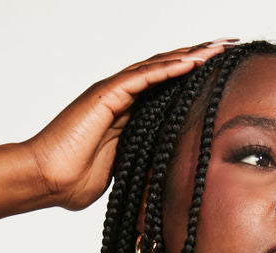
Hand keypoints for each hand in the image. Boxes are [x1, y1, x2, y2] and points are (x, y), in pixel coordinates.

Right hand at [24, 40, 236, 210]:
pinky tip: (192, 61)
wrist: (46, 180)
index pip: (166, 89)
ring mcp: (113, 93)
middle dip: (199, 57)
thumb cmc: (72, 182)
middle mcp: (121, 97)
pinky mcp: (106, 95)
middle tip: (229, 47)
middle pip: (167, 70)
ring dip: (191, 56)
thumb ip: (140, 164)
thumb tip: (160, 176)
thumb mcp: (121, 172)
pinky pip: (143, 77)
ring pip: (159, 66)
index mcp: (127, 115)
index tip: (222, 75)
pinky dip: (168, 68)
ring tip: (219, 47)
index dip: (193, 78)